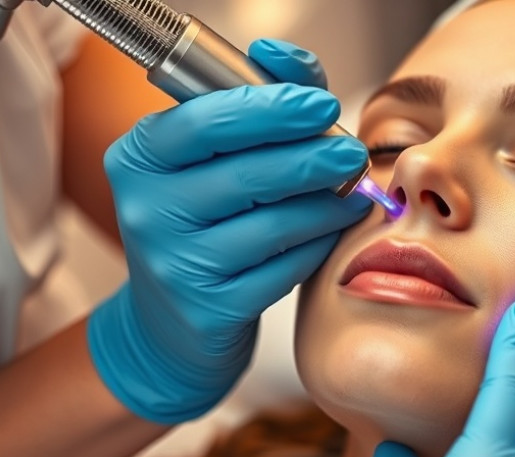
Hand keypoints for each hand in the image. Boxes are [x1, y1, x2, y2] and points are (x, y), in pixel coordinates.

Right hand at [88, 39, 372, 423]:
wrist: (173, 321)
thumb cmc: (205, 221)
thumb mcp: (213, 159)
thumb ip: (254, 103)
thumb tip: (280, 55)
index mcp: (140, 158)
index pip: (205, 122)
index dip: (270, 109)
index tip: (321, 104)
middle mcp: (146, 210)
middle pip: (247, 174)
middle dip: (313, 157)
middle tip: (352, 150)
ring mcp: (175, 265)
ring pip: (272, 225)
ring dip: (325, 204)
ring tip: (353, 190)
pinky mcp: (209, 310)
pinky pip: (282, 269)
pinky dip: (317, 245)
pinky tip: (334, 229)